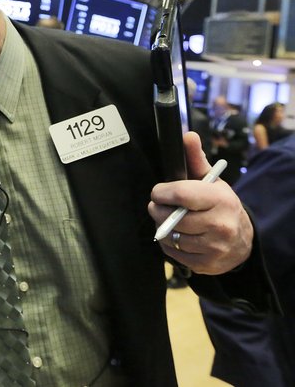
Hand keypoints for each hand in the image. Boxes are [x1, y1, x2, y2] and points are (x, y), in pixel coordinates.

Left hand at [148, 132, 252, 274]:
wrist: (241, 240)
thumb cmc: (220, 205)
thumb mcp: (211, 181)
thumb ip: (195, 159)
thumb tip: (187, 136)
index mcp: (220, 199)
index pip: (180, 194)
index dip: (161, 192)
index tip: (158, 191)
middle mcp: (219, 224)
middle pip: (170, 217)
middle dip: (158, 210)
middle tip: (160, 206)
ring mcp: (213, 247)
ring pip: (169, 235)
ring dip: (162, 227)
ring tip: (170, 220)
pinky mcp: (205, 264)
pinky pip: (172, 253)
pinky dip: (169, 244)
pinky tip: (178, 235)